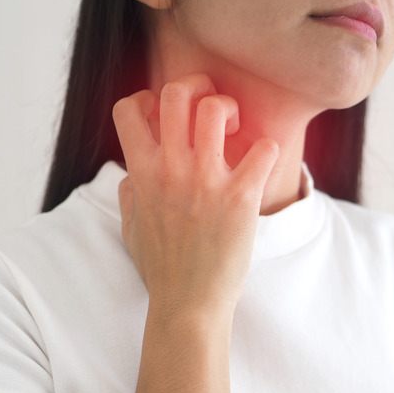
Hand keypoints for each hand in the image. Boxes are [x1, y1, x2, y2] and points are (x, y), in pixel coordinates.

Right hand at [113, 73, 278, 316]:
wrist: (188, 305)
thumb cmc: (160, 270)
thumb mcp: (130, 229)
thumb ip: (129, 194)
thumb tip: (132, 173)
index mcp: (142, 173)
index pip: (128, 108)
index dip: (146, 100)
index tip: (164, 117)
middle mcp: (171, 169)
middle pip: (176, 93)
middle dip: (195, 87)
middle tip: (210, 109)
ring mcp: (206, 181)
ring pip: (215, 109)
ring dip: (229, 110)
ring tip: (236, 130)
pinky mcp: (240, 197)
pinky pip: (263, 148)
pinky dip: (265, 148)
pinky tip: (260, 163)